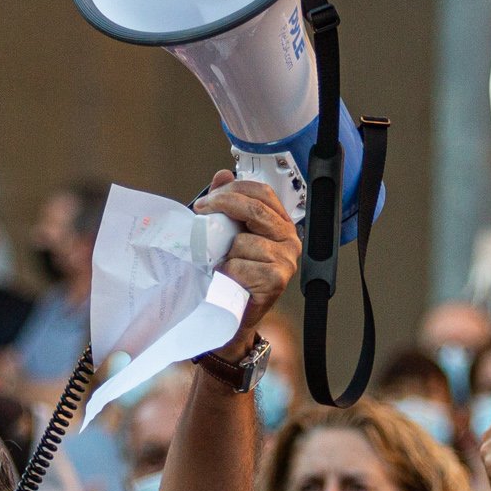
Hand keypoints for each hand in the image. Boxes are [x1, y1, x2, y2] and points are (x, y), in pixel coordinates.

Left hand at [196, 170, 298, 350]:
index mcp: (279, 223)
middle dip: (223, 205)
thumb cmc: (230, 274)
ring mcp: (286, 260)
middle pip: (256, 209)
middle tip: (201, 212)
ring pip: (245, 240)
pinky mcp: (277, 280)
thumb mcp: (226, 235)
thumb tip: (222, 175)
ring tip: (220, 263)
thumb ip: (227, 205)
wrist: (230, 315)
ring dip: (224, 251)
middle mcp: (289, 239)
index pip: (263, 192)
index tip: (207, 200)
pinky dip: (228, 271)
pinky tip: (228, 279)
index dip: (234, 189)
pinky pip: (242, 264)